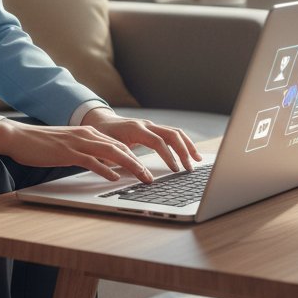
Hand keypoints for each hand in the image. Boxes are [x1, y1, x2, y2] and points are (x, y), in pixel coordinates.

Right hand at [0, 116, 157, 182]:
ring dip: (131, 166)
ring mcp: (78, 143)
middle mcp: (88, 135)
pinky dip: (106, 169)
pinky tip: (115, 177)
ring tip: (143, 178)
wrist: (20, 137)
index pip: (119, 145)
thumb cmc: (44, 145)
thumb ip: (88, 154)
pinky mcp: (68, 152)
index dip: (137, 157)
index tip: (149, 169)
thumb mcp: (71, 147)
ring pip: (112, 153)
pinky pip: (92, 161)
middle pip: (121, 148)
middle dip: (140, 163)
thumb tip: (106, 166)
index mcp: (90, 134)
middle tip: (152, 177)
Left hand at [81, 107, 201, 174]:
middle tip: (189, 168)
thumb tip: (141, 176)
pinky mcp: (154, 129)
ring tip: (197, 160)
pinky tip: (190, 153)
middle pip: (172, 134)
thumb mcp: (108, 150)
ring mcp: (151, 125)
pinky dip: (183, 143)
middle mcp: (146, 124)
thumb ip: (123, 161)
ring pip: (175, 132)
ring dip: (187, 146)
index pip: (157, 141)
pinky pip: (172, 134)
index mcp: (136, 129)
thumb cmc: (103, 136)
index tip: (175, 170)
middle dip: (183, 151)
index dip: (168, 156)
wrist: (100, 121)